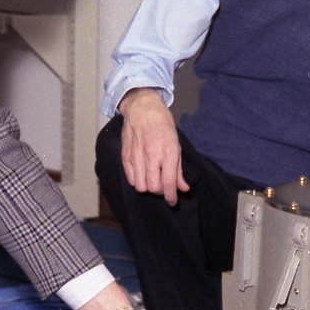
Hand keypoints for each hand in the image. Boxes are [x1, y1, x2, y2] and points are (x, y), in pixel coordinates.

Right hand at [119, 88, 187, 204]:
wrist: (142, 107)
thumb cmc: (162, 123)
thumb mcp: (176, 144)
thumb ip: (178, 169)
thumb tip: (183, 188)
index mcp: (168, 151)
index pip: (169, 182)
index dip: (171, 197)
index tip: (172, 201)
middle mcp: (151, 154)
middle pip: (153, 188)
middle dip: (160, 192)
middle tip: (164, 187)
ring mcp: (136, 155)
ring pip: (140, 186)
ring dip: (147, 188)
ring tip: (152, 180)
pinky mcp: (126, 155)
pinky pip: (130, 178)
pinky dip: (137, 181)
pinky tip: (143, 174)